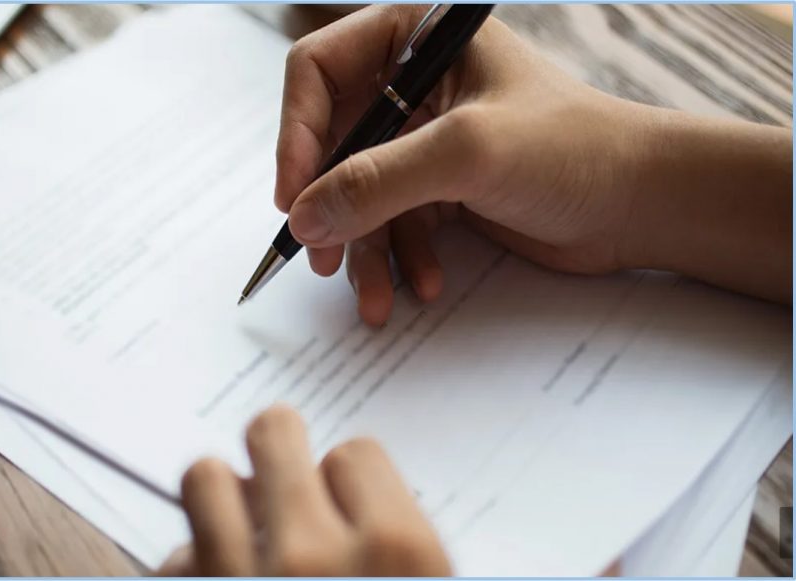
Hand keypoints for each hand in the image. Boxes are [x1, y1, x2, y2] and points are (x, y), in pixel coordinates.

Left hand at [157, 405, 451, 575]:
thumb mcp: (425, 580)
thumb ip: (395, 535)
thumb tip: (342, 485)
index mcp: (399, 553)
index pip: (355, 454)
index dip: (348, 482)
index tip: (346, 507)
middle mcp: (315, 558)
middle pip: (273, 433)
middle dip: (278, 453)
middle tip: (281, 482)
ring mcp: (242, 579)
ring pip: (207, 476)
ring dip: (222, 499)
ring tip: (239, 527)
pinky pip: (174, 558)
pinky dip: (194, 566)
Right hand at [275, 6, 792, 322]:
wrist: (641, 205)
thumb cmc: (574, 149)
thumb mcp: (467, 153)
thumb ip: (378, 180)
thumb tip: (303, 217)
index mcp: (415, 38)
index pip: (319, 72)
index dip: (297, 134)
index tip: (293, 196)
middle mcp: (413, 83)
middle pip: (333, 142)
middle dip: (329, 205)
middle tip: (321, 256)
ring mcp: (425, 138)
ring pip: (359, 193)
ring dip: (363, 248)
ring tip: (373, 296)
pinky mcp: (439, 187)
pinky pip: (392, 222)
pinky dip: (400, 258)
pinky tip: (423, 284)